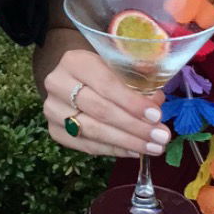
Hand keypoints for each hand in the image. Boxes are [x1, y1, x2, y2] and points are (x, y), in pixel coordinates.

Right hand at [42, 47, 170, 159]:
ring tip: (154, 148)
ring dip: (127, 142)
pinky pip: (87, 146)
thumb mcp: (119, 65)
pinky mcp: (55, 131)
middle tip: (161, 136)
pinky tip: (135, 151)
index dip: (132, 102)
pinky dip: (114, 150)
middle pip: (100, 110)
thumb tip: (156, 102)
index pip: (106, 84)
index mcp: (75, 61)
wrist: (73, 80)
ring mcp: (53, 110)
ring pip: (93, 131)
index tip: (156, 116)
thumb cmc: (102, 71)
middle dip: (134, 126)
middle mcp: (57, 84)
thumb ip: (138, 80)